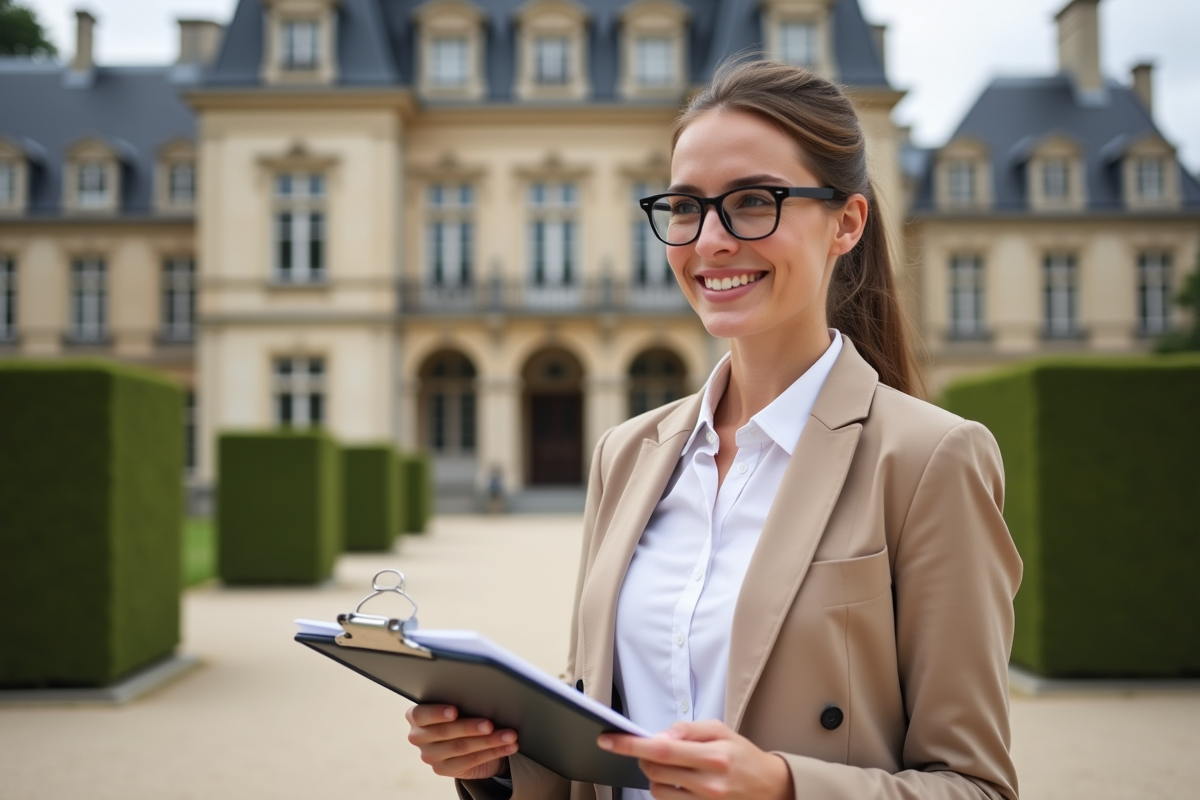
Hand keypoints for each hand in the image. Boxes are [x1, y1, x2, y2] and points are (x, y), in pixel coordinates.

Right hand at [404, 704, 518, 780]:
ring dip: (489, 741)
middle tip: (490, 724)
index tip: (455, 710)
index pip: (420, 714)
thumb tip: (484, 694)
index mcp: (415, 716)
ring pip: (461, 747)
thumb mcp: (457, 703)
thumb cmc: (461, 711)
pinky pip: (471, 761)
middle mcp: (418, 737)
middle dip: (471, 727)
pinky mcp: (443, 769)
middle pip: (445, 732)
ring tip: (509, 735)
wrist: (463, 737)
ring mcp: (430, 756)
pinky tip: (508, 746)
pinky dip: (494, 752)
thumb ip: (461, 699)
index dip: (437, 713)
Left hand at [598, 720, 792, 799]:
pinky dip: (667, 791)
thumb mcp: (720, 730)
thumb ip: (686, 730)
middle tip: (656, 749)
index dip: (630, 744)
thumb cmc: (742, 756)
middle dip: (644, 757)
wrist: (770, 788)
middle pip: (654, 771)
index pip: (661, 749)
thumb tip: (658, 735)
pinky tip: (681, 782)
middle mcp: (708, 784)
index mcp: (713, 756)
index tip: (608, 740)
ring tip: (674, 767)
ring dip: (655, 776)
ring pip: (657, 790)